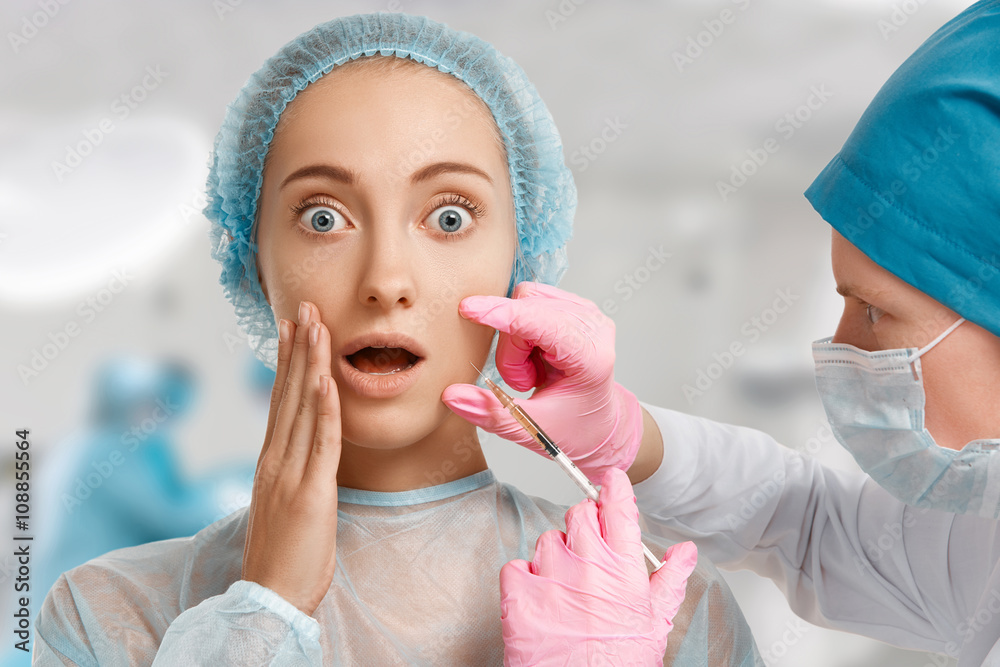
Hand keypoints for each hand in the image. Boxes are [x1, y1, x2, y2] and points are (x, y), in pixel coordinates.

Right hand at [242, 301, 342, 616]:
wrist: (270, 596)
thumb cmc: (283, 556)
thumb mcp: (285, 504)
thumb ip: (291, 473)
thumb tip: (302, 453)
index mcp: (270, 462)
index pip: (280, 401)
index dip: (287, 361)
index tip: (293, 327)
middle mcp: (275, 460)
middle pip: (288, 393)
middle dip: (299, 347)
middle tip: (304, 306)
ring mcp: (290, 474)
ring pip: (303, 408)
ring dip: (311, 363)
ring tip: (317, 325)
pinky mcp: (311, 492)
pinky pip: (321, 442)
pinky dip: (324, 408)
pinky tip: (326, 379)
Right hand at [441, 281, 642, 481]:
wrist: (598, 423)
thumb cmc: (574, 428)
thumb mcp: (531, 430)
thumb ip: (491, 413)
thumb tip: (452, 395)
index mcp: (591, 359)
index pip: (543, 324)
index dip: (503, 315)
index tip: (469, 309)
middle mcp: (593, 328)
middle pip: (527, 309)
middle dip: (510, 347)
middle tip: (522, 381)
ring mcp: (587, 313)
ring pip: (526, 301)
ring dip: (515, 338)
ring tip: (531, 369)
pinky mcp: (574, 306)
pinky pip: (530, 300)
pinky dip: (521, 328)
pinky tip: (534, 354)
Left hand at [500, 469, 696, 665]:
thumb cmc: (619, 663)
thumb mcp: (655, 622)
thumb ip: (669, 580)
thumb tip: (684, 552)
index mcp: (623, 568)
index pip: (619, 509)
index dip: (615, 489)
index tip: (611, 480)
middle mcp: (586, 563)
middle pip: (580, 515)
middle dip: (585, 525)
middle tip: (590, 552)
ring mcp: (549, 576)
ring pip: (548, 540)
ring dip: (556, 556)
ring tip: (567, 589)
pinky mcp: (519, 594)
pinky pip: (516, 568)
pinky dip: (524, 579)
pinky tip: (540, 600)